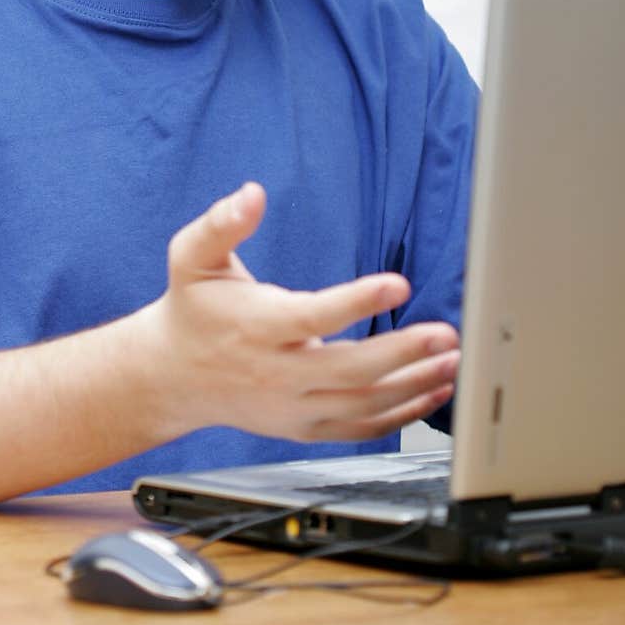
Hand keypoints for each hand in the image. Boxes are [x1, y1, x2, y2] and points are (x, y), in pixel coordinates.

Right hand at [147, 182, 459, 442]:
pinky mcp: (303, 428)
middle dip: (404, 353)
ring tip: (451, 361)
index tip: (399, 285)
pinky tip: (431, 393)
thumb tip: (252, 194)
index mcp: (254, 327)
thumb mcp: (193, 256)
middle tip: (445, 334)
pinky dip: (401, 416)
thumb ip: (222, 222)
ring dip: (413, 385)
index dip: (357, 302)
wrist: (172, 375)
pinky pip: (359, 429)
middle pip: (349, 370)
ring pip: (361, 405)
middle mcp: (275, 374)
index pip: (312, 316)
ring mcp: (291, 408)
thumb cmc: (193, 308)